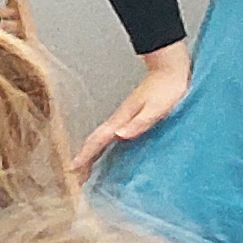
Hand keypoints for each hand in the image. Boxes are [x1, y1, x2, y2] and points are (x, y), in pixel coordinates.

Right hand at [76, 46, 188, 176]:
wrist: (170, 67)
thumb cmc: (167, 87)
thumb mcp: (156, 107)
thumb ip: (139, 122)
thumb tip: (118, 135)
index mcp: (122, 118)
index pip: (98, 139)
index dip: (85, 154)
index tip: (72, 168)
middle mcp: (119, 118)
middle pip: (96, 141)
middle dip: (85, 157)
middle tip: (76, 176)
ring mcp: (124, 116)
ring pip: (102, 138)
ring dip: (93, 153)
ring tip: (87, 168)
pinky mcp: (131, 115)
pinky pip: (112, 135)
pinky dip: (104, 145)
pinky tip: (108, 151)